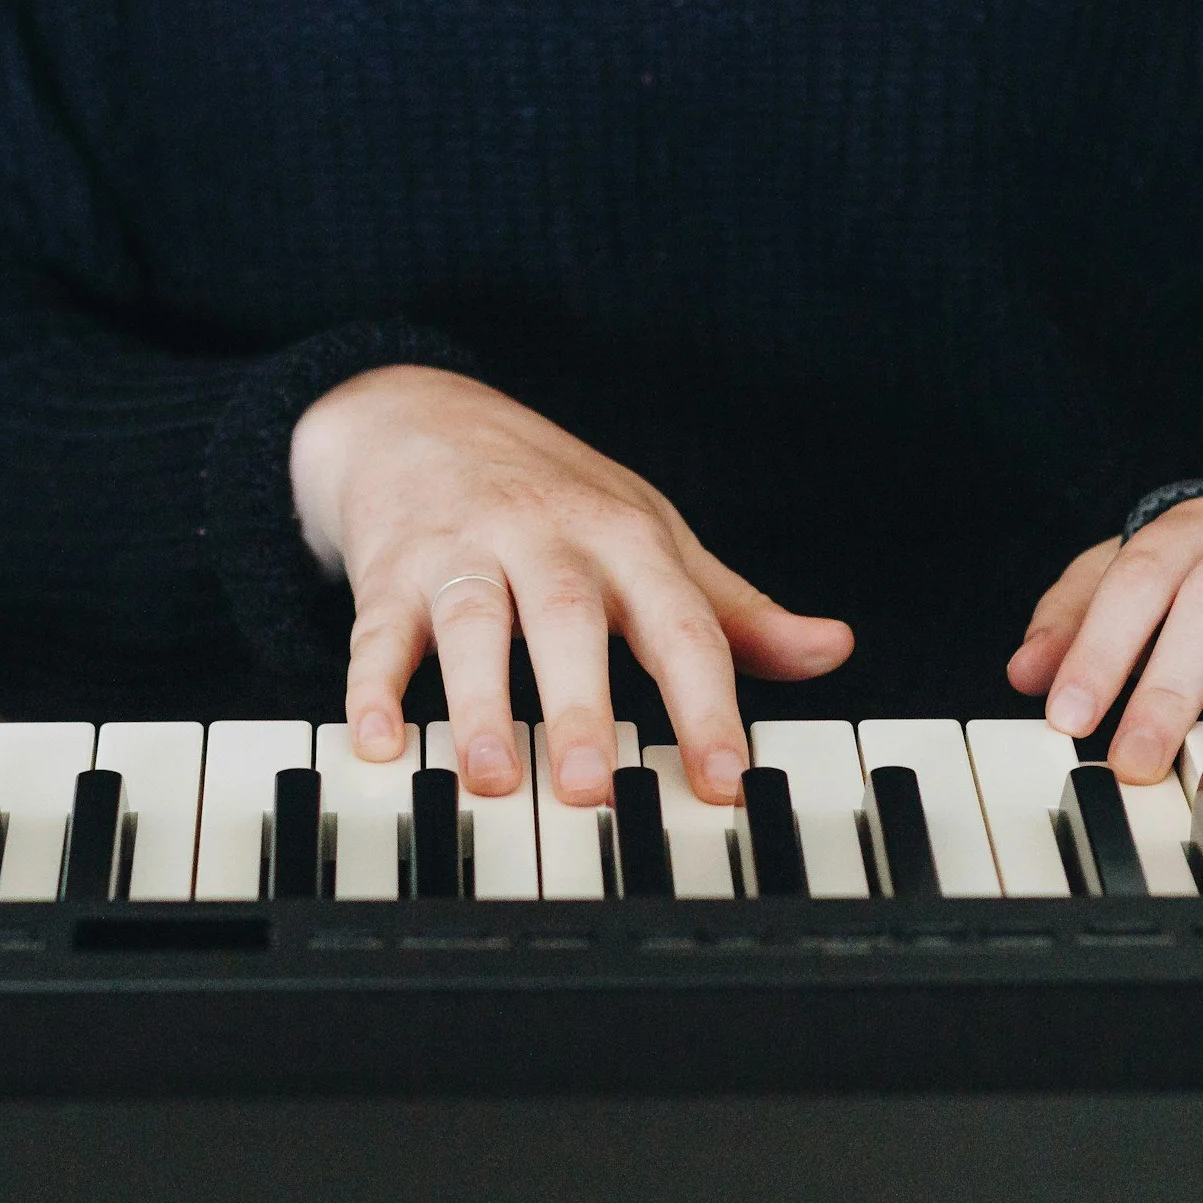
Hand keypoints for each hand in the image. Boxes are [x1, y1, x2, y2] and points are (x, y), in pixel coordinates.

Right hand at [292, 366, 853, 805]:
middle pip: (567, 619)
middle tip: (590, 788)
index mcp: (625, 538)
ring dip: (478, 701)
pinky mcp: (389, 569)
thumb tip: (831, 649)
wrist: (416, 414)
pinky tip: (378, 740)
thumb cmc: (550, 493)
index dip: (707, 705)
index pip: (679, 624)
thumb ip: (731, 609)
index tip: (727, 780)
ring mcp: (462, 550)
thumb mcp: (649, 534)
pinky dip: (372, 685)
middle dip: (580, 704)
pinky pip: (377, 630)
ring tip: (490, 776)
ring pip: (470, 623)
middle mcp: (545, 538)